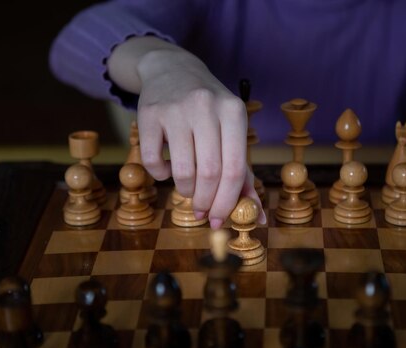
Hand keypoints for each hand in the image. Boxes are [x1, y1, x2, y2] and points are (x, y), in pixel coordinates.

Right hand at [123, 43, 264, 227]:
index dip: (228, 201)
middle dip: (207, 201)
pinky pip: (152, 161)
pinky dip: (160, 175)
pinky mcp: (149, 113)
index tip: (220, 219)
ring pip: (183, 171)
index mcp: (234, 112)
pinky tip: (167, 170)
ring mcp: (176, 109)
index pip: (235, 168)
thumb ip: (243, 172)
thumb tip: (257, 215)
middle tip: (203, 210)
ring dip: (185, 190)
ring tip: (187, 188)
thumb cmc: (209, 109)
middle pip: (211, 173)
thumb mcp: (231, 129)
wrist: (171, 69)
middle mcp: (206, 107)